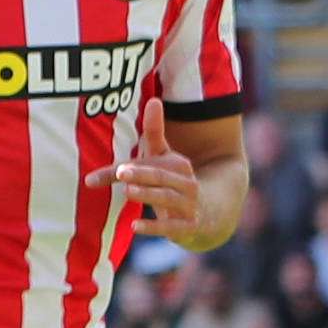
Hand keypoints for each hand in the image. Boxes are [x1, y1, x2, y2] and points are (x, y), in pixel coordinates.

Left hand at [101, 98, 201, 234]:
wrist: (213, 213)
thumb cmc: (177, 181)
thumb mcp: (167, 158)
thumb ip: (155, 132)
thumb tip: (154, 100)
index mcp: (179, 165)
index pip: (153, 163)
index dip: (132, 166)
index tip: (114, 170)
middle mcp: (186, 183)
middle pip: (162, 177)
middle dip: (143, 174)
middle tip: (121, 173)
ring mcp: (189, 206)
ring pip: (168, 198)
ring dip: (148, 195)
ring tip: (128, 192)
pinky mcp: (189, 227)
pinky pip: (173, 228)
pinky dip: (154, 228)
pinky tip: (134, 227)